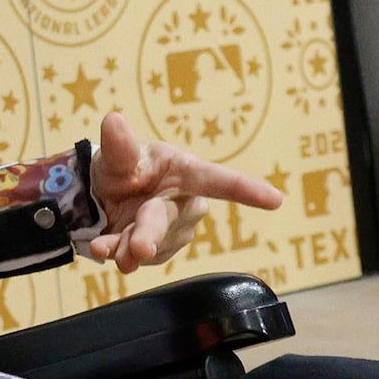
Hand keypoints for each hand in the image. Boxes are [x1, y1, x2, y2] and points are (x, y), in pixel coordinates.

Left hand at [85, 111, 281, 274]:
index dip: (245, 189)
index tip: (275, 199)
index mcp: (184, 171)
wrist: (103, 197)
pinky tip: (106, 251)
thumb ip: (118, 146)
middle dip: (152, 235)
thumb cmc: (122, 169)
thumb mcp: (116, 157)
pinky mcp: (161, 249)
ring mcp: (175, 228)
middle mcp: (187, 202)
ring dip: (127, 248)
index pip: (217, 180)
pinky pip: (142, 258)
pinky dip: (119, 254)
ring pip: (154, 243)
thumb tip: (113, 121)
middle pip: (171, 220)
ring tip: (105, 248)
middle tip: (138, 250)